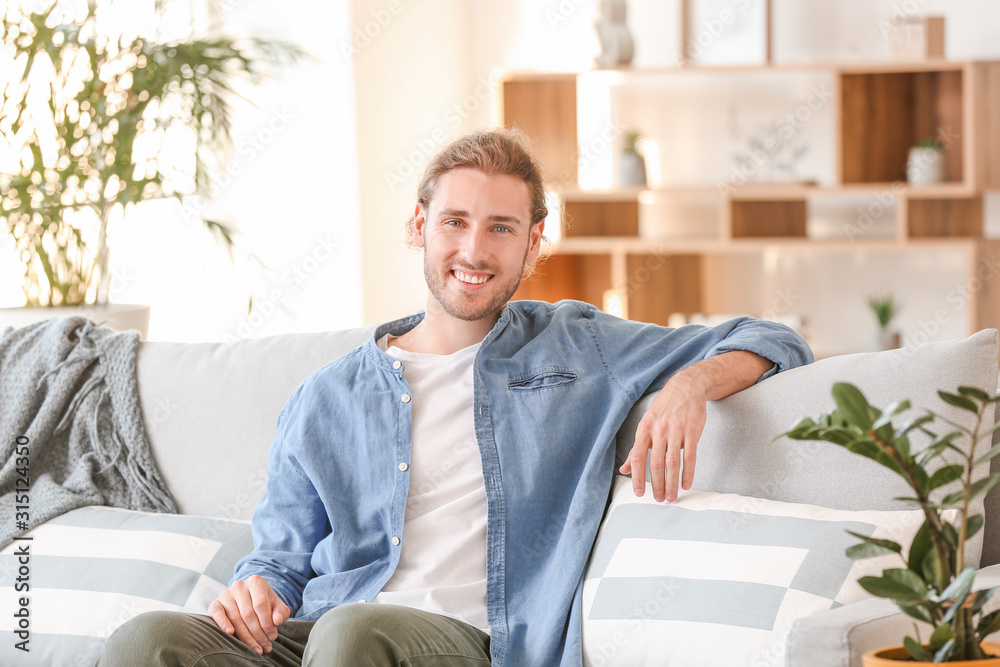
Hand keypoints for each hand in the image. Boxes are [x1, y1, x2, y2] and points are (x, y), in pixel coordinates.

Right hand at [208, 574, 290, 654]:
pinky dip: (223, 624)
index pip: (261, 604)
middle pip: (248, 614)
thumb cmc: (264, 604)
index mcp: (256, 582)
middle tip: (265, 646)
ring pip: (235, 618)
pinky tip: (231, 633)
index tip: (273, 636)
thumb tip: (277, 621)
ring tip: (256, 648)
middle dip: (258, 633)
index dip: (267, 623)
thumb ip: (281, 612)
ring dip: (246, 637)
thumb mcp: (276, 605)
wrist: (248, 598)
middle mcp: (240, 585)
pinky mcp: (215, 603)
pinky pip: (217, 614)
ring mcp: (226, 594)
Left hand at [619, 369, 706, 502]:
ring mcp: (676, 430)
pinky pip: (690, 456)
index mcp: (644, 429)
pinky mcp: (692, 431)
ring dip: (672, 482)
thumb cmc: (664, 408)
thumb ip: (636, 449)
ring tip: (672, 496)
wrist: (686, 387)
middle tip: (659, 499)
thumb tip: (625, 469)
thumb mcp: (646, 425)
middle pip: (655, 463)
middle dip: (657, 484)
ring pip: (672, 462)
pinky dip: (688, 472)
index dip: (637, 476)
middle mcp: (658, 430)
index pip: (638, 457)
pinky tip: (686, 484)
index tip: (639, 493)